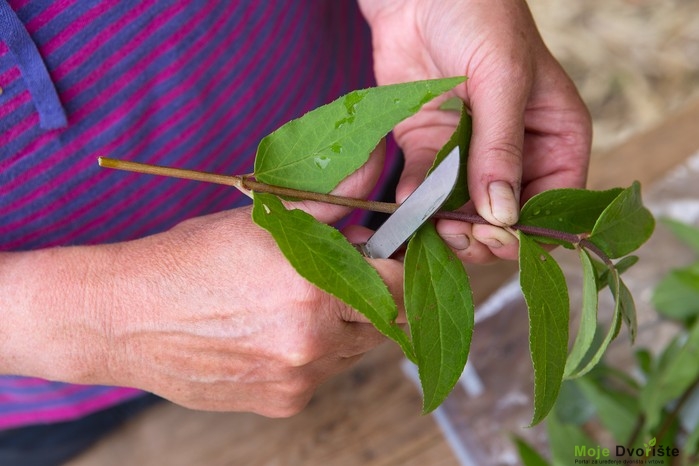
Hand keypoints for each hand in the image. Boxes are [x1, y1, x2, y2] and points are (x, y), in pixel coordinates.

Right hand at [0, 147, 401, 417]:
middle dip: (368, 296)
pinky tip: (272, 333)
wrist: (125, 316)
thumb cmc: (190, 260)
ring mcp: (299, 378)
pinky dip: (312, 354)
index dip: (396, 267)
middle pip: (382, 320)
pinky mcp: (283, 402)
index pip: (398, 284)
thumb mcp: (265, 220)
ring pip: (354, 350)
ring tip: (292, 303)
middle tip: (330, 276)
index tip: (383, 258)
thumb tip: (374, 166)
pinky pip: (321, 374)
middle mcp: (313, 341)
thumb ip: (332, 201)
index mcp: (313, 287)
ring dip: (341, 327)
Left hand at [359, 0, 591, 262]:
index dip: (527, 230)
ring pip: (464, 213)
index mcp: (556, 138)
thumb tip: (502, 216)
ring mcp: (471, 156)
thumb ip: (501, 148)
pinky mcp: (431, 149)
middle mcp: (518, 155)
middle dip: (482, 234)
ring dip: (445, 226)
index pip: (554, 205)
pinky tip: (405, 204)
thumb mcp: (503, 78)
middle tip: (455, 232)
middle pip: (507, 219)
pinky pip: (426, 190)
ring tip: (428, 223)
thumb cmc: (480, 16)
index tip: (494, 235)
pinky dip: (415, 204)